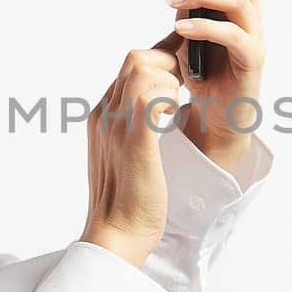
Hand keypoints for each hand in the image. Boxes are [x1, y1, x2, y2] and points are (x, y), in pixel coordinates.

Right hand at [78, 32, 186, 267]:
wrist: (116, 234)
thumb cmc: (128, 201)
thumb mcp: (125, 155)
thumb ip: (133, 129)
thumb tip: (153, 113)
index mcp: (103, 117)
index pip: (130, 67)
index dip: (161, 57)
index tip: (184, 60)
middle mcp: (106, 115)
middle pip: (135, 59)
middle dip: (170, 61)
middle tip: (189, 82)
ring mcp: (117, 125)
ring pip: (143, 69)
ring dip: (171, 80)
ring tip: (179, 106)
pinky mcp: (135, 140)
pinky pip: (151, 97)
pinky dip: (169, 99)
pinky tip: (175, 117)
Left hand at [168, 0, 266, 164]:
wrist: (214, 116)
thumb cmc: (204, 71)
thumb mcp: (189, 27)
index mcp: (237, 3)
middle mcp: (251, 15)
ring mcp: (255, 36)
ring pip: (240, 0)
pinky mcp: (253, 61)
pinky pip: (235, 36)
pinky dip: (206, 27)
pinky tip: (183, 26)